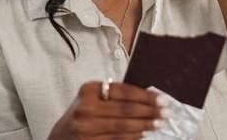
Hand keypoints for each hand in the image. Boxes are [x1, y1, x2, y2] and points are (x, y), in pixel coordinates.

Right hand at [47, 81, 168, 139]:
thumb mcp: (94, 98)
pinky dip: (133, 137)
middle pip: (126, 110)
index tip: (162, 99)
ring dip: (144, 125)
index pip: (124, 92)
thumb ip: (116, 96)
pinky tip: (143, 134)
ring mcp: (85, 128)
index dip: (146, 96)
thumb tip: (150, 97)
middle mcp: (85, 108)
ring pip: (123, 127)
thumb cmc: (83, 114)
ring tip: (158, 123)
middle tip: (167, 112)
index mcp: (89, 90)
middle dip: (149, 111)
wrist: (60, 137)